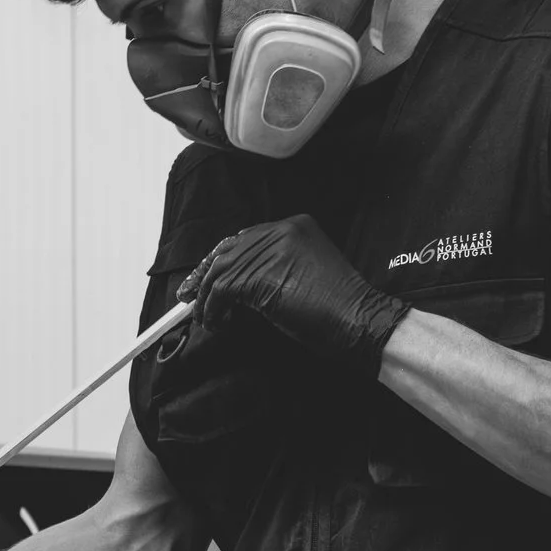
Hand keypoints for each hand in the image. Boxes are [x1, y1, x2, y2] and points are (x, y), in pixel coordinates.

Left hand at [180, 214, 409, 376]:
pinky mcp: (263, 273)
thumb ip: (274, 270)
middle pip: (228, 250)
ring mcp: (273, 249)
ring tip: (206, 319)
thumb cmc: (338, 310)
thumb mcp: (304, 277)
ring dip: (208, 299)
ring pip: (222, 270)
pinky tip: (219, 323)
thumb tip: (235, 288)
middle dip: (204, 277)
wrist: (360, 321)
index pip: (244, 239)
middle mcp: (282, 230)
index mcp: (294, 226)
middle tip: (189, 299)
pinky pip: (223, 290)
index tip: (203, 279)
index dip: (219, 260)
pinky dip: (214, 309)